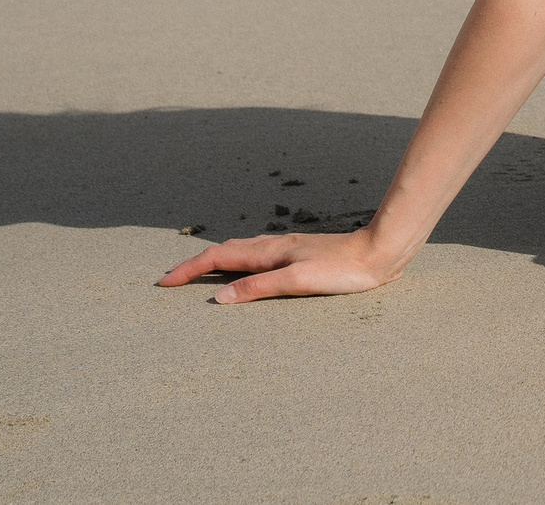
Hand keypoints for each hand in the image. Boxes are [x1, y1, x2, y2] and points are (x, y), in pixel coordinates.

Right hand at [156, 226, 404, 303]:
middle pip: (225, 251)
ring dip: (215, 261)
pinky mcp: (301, 255)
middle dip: (195, 265)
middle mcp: (274, 247)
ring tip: (199, 273)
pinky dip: (238, 262)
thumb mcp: (297, 281)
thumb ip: (258, 287)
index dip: (189, 269)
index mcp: (269, 253)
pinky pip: (257, 256)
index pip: (218, 257)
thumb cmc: (342, 270)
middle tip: (171, 280)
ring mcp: (288, 249)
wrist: (380, 252)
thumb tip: (218, 297)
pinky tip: (247, 270)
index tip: (163, 283)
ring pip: (241, 251)